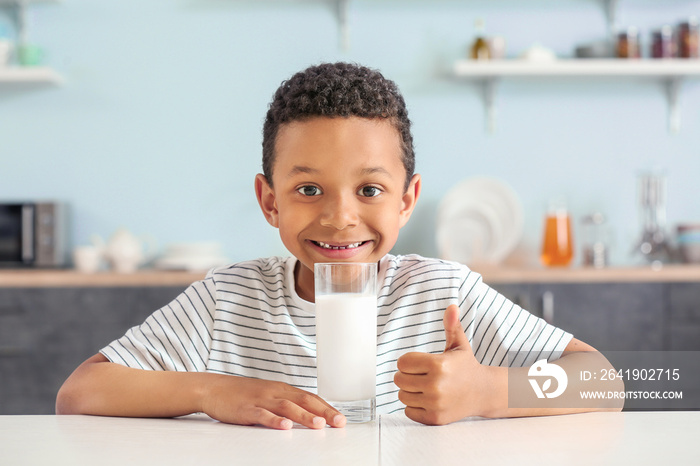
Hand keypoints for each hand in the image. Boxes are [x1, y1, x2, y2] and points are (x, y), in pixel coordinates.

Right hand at [201, 375, 345, 429]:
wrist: (213, 388)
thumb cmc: (243, 394)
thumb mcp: (269, 396)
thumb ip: (287, 404)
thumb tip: (310, 415)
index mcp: (282, 389)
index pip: (310, 397)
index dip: (327, 407)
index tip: (341, 418)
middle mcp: (275, 392)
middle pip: (303, 400)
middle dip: (323, 412)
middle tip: (338, 422)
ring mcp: (260, 399)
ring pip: (286, 407)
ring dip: (304, 416)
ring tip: (319, 425)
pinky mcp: (246, 409)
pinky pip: (262, 415)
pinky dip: (274, 421)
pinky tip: (285, 427)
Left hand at [394, 304, 492, 424]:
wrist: (483, 393)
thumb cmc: (466, 366)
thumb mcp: (459, 344)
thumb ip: (452, 325)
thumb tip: (452, 306)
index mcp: (438, 365)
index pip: (402, 363)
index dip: (408, 362)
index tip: (420, 363)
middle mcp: (436, 386)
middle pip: (399, 380)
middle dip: (407, 376)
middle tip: (422, 375)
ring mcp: (435, 404)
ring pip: (402, 396)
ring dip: (409, 391)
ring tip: (425, 387)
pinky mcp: (434, 419)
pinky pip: (408, 412)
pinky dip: (414, 407)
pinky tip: (428, 400)